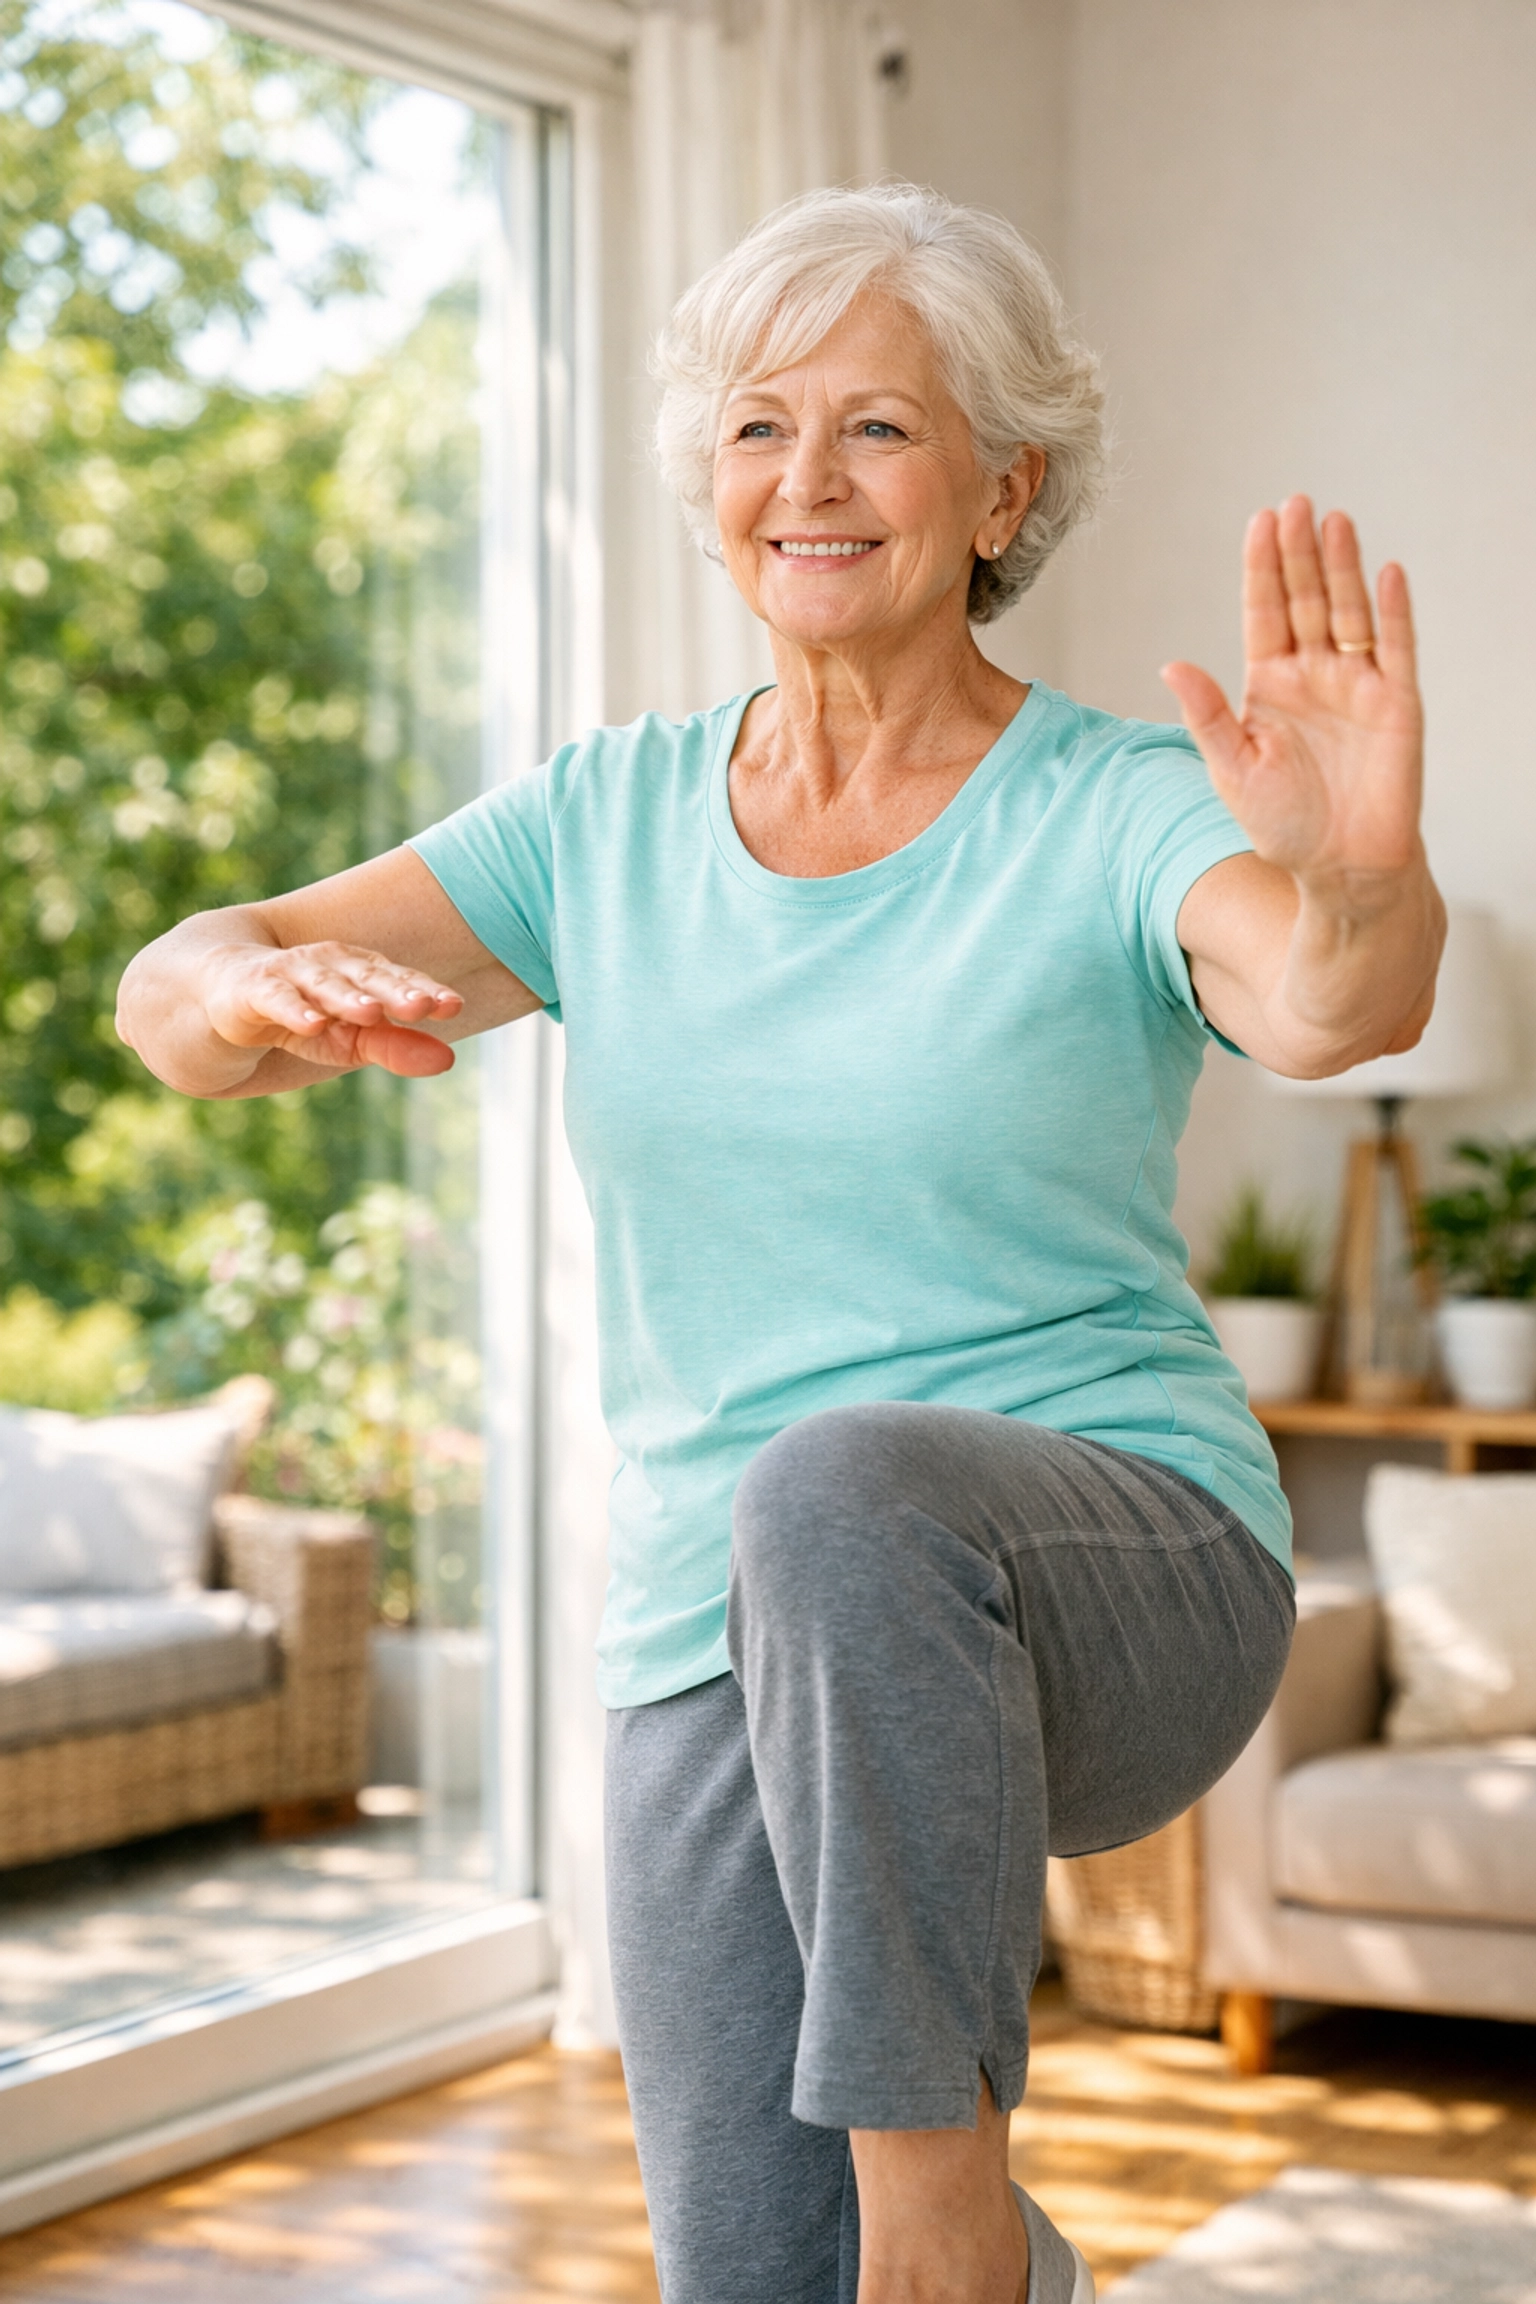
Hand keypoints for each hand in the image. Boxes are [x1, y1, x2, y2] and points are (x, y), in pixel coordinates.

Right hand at [202, 940, 463, 1077]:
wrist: (221, 997)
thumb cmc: (300, 1018)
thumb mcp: (349, 1039)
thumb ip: (395, 1046)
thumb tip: (450, 1059)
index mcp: (361, 972)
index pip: (399, 980)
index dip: (426, 991)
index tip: (454, 1006)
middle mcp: (330, 964)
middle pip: (368, 976)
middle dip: (396, 990)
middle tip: (424, 1006)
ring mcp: (290, 972)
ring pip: (324, 983)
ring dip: (348, 997)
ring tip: (373, 1013)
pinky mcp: (251, 988)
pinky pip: (275, 997)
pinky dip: (293, 1009)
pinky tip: (312, 1024)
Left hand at [1161, 496, 1423, 895]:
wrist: (1340, 868)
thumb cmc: (1285, 824)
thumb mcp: (1232, 770)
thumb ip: (1207, 716)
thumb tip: (1171, 665)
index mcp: (1269, 685)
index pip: (1265, 613)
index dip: (1262, 569)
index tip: (1259, 521)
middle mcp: (1314, 675)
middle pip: (1305, 601)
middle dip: (1299, 553)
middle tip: (1294, 504)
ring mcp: (1357, 684)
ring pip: (1348, 613)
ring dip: (1342, 568)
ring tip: (1333, 522)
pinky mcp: (1396, 703)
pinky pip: (1397, 648)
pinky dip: (1393, 612)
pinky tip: (1387, 574)